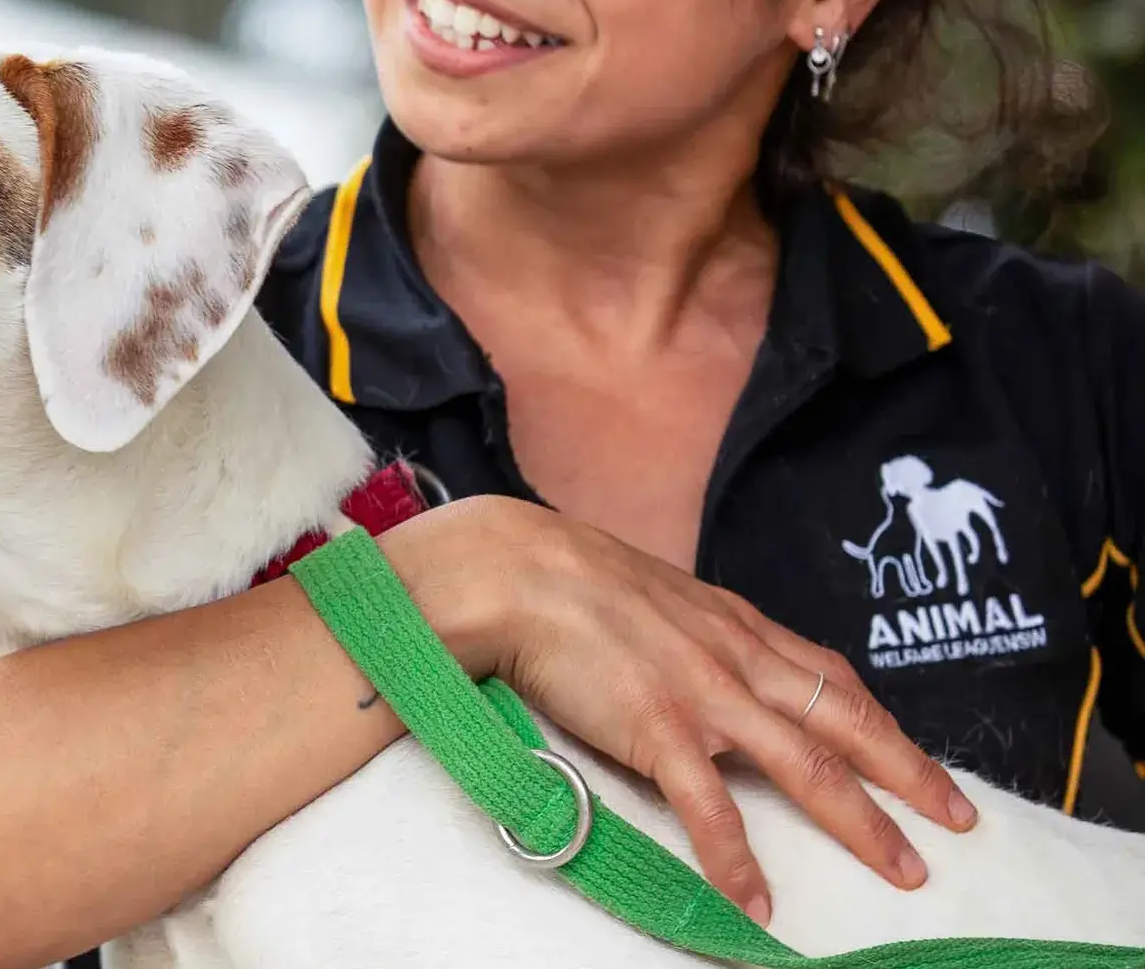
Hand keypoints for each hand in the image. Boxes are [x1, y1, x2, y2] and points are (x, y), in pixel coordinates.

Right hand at [384, 494, 977, 926]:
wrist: (513, 570)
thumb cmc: (565, 576)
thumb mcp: (653, 591)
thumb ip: (687, 628)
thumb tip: (692, 654)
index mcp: (735, 624)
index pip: (832, 675)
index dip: (882, 721)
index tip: (917, 756)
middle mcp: (738, 657)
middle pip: (847, 721)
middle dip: (911, 773)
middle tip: (959, 820)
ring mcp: (705, 694)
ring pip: (808, 765)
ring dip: (863, 822)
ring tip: (904, 872)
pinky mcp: (658, 728)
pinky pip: (711, 807)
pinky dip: (738, 858)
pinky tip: (759, 902)